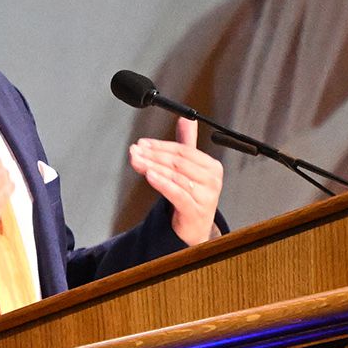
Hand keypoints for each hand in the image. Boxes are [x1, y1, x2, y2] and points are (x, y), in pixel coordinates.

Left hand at [129, 117, 223, 245]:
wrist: (194, 227)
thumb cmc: (192, 196)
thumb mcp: (188, 168)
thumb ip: (187, 143)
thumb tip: (187, 119)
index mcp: (211, 166)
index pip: (183, 151)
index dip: (160, 145)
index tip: (142, 143)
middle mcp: (212, 180)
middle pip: (178, 162)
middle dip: (153, 155)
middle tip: (135, 151)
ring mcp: (206, 196)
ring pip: (175, 177)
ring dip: (153, 167)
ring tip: (137, 162)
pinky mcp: (196, 211)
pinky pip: (177, 194)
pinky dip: (162, 183)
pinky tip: (150, 176)